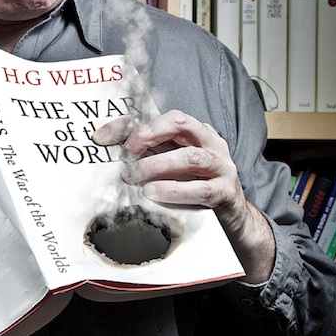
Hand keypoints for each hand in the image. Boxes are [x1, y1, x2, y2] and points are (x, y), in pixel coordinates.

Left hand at [92, 110, 274, 282]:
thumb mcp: (171, 166)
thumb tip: (110, 151)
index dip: (128, 124)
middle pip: (180, 122)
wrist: (233, 219)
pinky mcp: (226, 192)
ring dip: (157, 165)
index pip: (159, 117)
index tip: (102, 137)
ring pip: (191, 157)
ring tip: (134, 175)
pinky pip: (201, 189)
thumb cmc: (195, 187)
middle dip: (149, 132)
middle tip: (127, 151)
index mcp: (194, 132)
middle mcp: (210, 143)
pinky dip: (174, 191)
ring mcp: (221, 167)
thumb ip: (148, 155)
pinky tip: (154, 193)